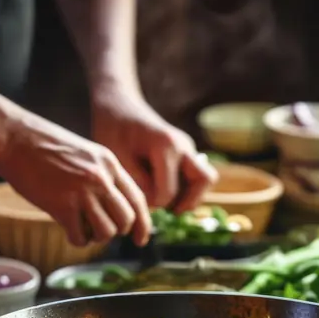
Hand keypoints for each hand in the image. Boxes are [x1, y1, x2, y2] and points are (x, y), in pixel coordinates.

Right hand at [0, 109, 151, 246]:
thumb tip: (113, 209)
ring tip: (81, 226)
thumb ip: (102, 177)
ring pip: (107, 231)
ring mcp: (83, 192)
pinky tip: (67, 230)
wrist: (14, 138)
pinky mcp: (63, 206)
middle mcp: (101, 178)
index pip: (138, 199)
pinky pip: (81, 237)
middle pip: (126, 219)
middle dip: (117, 231)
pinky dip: (76, 239)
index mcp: (109, 164)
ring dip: (95, 236)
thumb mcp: (85, 155)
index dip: (143, 224)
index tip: (141, 239)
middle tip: (100, 230)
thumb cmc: (44, 147)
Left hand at [91, 88, 217, 211]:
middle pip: (203, 180)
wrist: (119, 106)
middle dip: (187, 201)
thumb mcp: (119, 162)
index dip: (154, 204)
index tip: (139, 199)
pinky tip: (167, 192)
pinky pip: (197, 175)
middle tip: (170, 211)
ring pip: (204, 178)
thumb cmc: (113, 132)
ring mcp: (188, 147)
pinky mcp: (187, 151)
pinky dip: (187, 188)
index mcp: (165, 147)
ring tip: (170, 204)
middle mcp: (183, 145)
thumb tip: (159, 204)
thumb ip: (139, 185)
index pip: (168, 192)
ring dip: (191, 195)